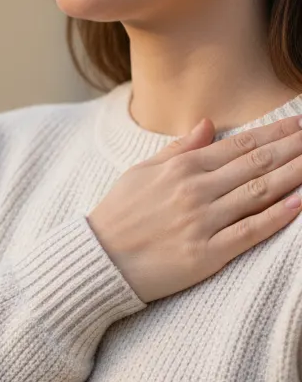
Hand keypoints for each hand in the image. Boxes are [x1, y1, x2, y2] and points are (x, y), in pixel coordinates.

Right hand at [87, 114, 301, 303]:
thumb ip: (178, 149)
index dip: (273, 133)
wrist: (99, 257)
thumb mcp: (141, 171)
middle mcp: (195, 190)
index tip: (298, 124)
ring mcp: (203, 221)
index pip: (238, 145)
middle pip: (257, 164)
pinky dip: (278, 216)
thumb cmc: (119, 213)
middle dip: (294, 149)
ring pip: (260, 192)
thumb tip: (207, 123)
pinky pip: (250, 231)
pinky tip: (299, 203)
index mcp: (180, 167)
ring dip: (294, 175)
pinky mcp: (207, 253)